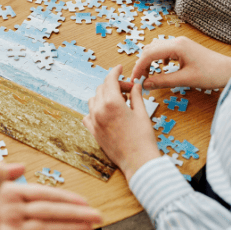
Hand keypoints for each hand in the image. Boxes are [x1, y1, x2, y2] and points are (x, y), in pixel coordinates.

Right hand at [0, 184, 101, 229]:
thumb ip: (5, 177)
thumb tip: (19, 168)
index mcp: (9, 191)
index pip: (44, 194)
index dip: (67, 198)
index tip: (86, 203)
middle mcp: (9, 207)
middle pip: (50, 210)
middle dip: (76, 213)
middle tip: (98, 216)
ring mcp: (7, 226)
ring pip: (45, 226)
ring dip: (70, 227)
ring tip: (90, 228)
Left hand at [83, 65, 162, 179]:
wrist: (138, 161)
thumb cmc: (143, 138)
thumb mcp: (141, 113)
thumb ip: (136, 96)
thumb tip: (135, 85)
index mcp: (112, 103)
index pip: (110, 80)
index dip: (115, 71)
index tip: (119, 68)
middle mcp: (99, 111)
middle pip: (102, 89)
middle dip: (114, 86)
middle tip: (128, 91)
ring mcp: (94, 122)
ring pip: (93, 100)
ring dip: (104, 97)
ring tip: (119, 102)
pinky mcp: (93, 132)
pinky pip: (88, 115)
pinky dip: (95, 111)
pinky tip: (107, 113)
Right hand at [125, 37, 230, 91]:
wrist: (228, 70)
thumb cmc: (211, 74)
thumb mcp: (185, 80)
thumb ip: (163, 81)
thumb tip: (145, 84)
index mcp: (176, 46)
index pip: (149, 54)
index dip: (138, 67)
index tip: (134, 80)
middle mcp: (177, 41)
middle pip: (150, 49)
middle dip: (142, 64)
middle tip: (139, 79)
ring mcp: (181, 43)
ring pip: (156, 49)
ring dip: (149, 61)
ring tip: (148, 75)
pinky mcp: (184, 48)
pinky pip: (165, 50)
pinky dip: (158, 59)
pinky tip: (162, 68)